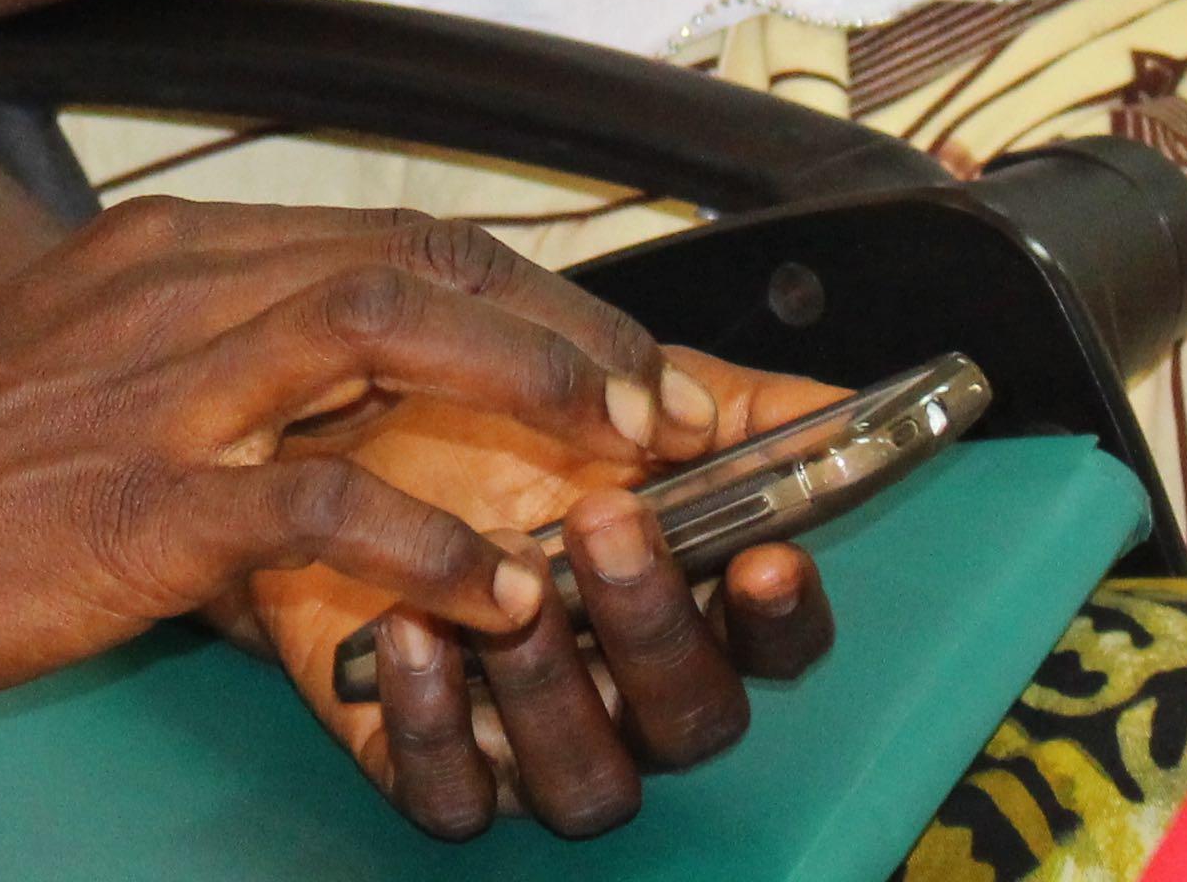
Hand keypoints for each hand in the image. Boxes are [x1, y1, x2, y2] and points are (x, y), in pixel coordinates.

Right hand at [0, 202, 734, 725]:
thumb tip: (327, 408)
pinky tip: (489, 590)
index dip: (530, 294)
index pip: (397, 235)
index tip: (618, 360)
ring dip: (525, 390)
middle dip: (564, 326)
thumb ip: (205, 365)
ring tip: (622, 464)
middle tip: (662, 407)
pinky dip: (423, 543)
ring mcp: (156, 390)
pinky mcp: (134, 504)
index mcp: (170, 252)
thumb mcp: (82, 372)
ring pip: (384, 332)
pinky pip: (312, 502)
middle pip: (419, 258)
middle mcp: (177, 289)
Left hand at [246, 362, 843, 836]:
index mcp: (693, 608)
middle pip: (694, 719)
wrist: (347, 445)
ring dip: (553, 688)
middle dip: (656, 625)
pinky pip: (454, 800)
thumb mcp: (617, 386)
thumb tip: (838, 409)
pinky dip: (435, 727)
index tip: (763, 557)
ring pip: (588, 782)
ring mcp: (536, 744)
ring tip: (509, 591)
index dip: (781, 617)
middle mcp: (630, 697)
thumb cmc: (504, 428)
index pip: (777, 647)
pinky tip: (412, 632)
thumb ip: (727, 402)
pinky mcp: (437, 767)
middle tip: (606, 521)